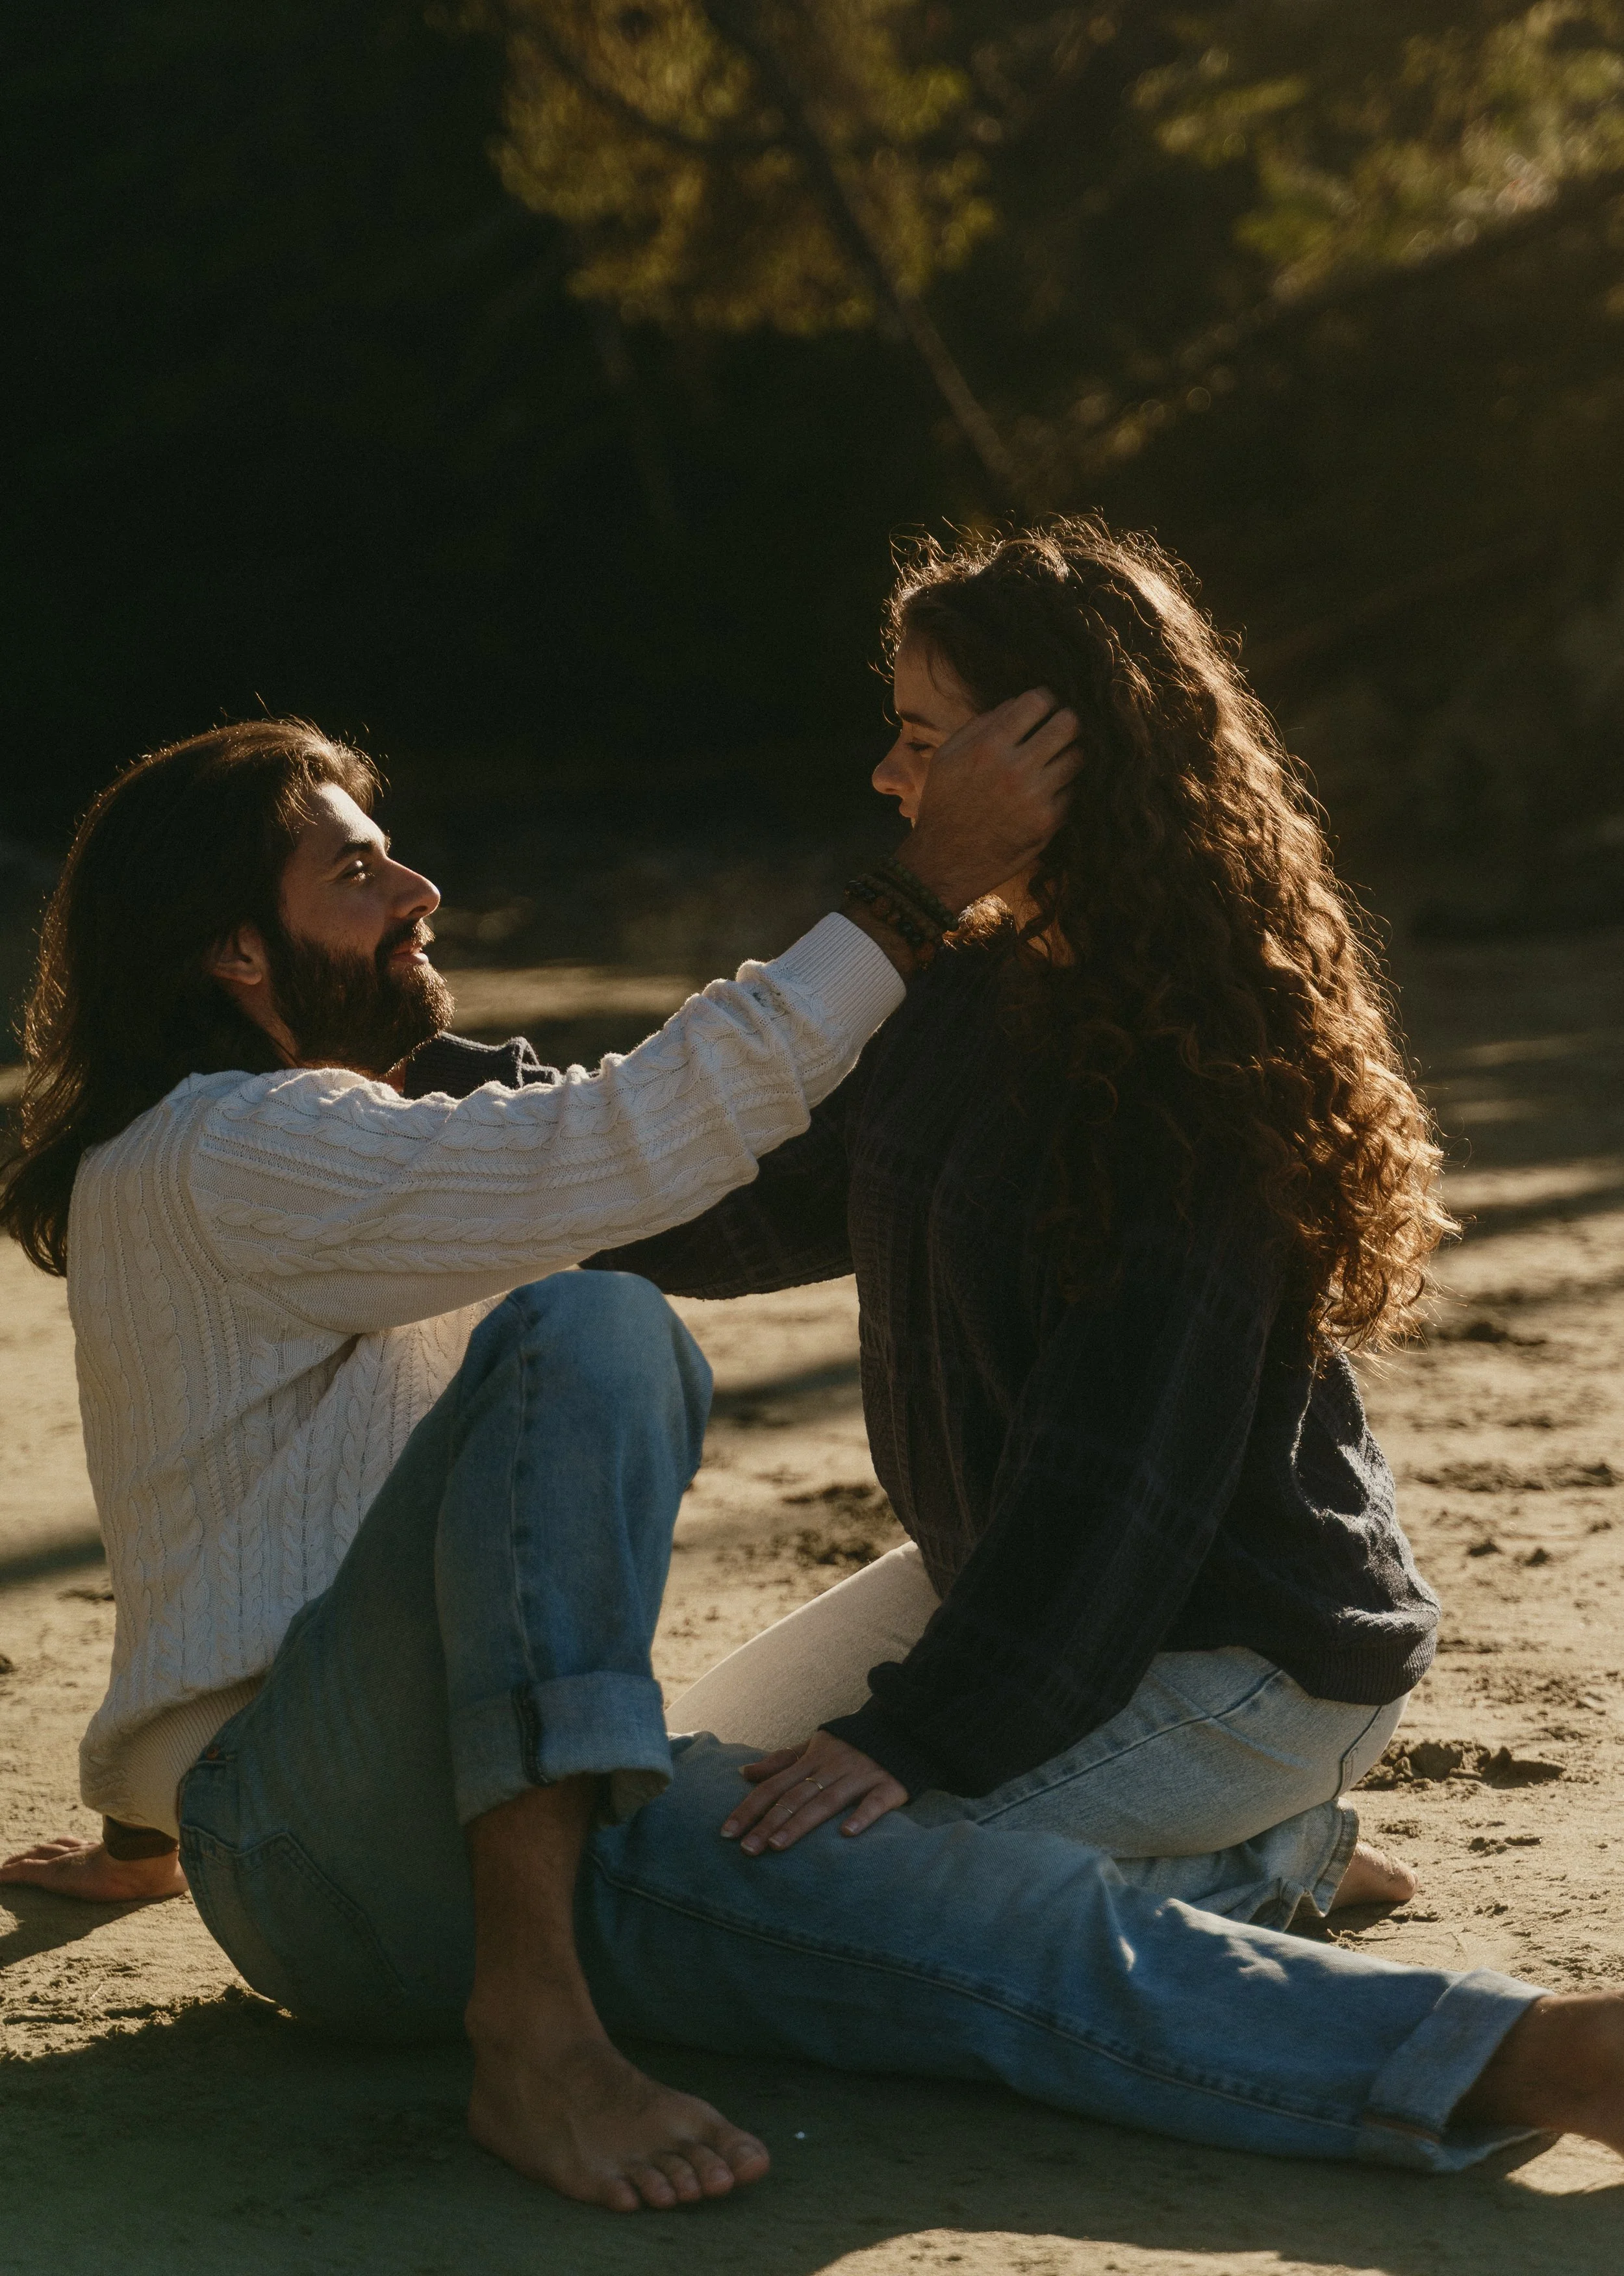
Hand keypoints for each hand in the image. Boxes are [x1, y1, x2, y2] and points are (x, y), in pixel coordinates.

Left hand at [0, 1834, 186, 1903]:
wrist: (141, 1866)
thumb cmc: (153, 1871)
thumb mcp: (161, 1877)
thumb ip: (171, 1877)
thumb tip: (191, 1884)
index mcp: (103, 1853)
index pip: (80, 1845)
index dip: (69, 1845)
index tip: (63, 1844)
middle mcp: (81, 1854)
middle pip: (55, 1847)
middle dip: (42, 1849)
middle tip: (30, 1852)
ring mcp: (66, 1863)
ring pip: (36, 1858)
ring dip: (21, 1861)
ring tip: (8, 1865)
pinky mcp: (54, 1875)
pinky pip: (25, 1873)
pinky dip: (9, 1875)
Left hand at [720, 1730, 906, 1855]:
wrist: (902, 1729)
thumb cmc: (851, 1744)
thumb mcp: (814, 1746)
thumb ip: (781, 1761)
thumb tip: (745, 1772)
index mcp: (812, 1758)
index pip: (773, 1786)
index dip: (749, 1807)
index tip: (727, 1832)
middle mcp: (832, 1766)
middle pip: (795, 1797)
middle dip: (768, 1823)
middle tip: (746, 1850)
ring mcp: (860, 1775)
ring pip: (826, 1801)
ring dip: (800, 1823)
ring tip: (777, 1845)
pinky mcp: (889, 1786)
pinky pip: (874, 1803)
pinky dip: (860, 1816)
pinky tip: (845, 1834)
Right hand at [904, 689, 1080, 913]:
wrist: (944, 861)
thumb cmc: (944, 804)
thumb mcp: (947, 757)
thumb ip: (981, 725)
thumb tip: (1017, 703)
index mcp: (988, 746)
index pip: (1038, 701)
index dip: (1044, 699)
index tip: (1043, 707)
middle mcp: (1016, 769)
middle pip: (1069, 724)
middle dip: (1066, 721)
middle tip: (1059, 729)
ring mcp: (1036, 797)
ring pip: (1078, 757)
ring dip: (1068, 755)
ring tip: (1052, 761)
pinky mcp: (1048, 821)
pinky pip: (1071, 790)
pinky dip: (1061, 788)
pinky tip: (1043, 793)